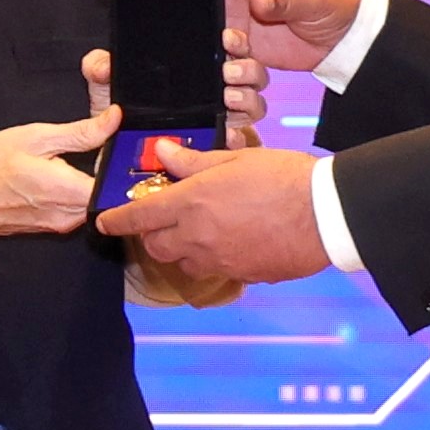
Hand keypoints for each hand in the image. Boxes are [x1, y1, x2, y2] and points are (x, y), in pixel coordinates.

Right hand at [0, 109, 116, 235]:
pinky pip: (76, 211)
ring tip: (76, 162)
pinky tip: (61, 178)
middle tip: (98, 150)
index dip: (121, 165)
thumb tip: (114, 119)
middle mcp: (69, 216)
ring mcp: (60, 226)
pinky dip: (76, 194)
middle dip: (108, 174)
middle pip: (108, 196)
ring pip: (92, 204)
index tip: (117, 148)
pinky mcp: (51, 229)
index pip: (118, 185)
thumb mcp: (36, 137)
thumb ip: (81, 132)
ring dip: (91, 184)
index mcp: (69, 191)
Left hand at [83, 33, 271, 145]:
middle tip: (227, 72)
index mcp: (201, 70)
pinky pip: (244, 143)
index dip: (235, 41)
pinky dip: (239, 138)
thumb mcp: (108, 87)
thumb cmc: (124, 116)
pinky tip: (228, 134)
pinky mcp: (225, 149)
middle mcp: (221, 91)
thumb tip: (101, 64)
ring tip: (228, 99)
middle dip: (245, 69)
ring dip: (246, 99)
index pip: (232, 47)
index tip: (226, 38)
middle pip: (253, 74)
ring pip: (254, 105)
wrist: (121, 156)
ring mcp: (227, 120)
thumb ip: (101, 69)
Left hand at [93, 140, 329, 282]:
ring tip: (202, 229)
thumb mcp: (235, 160)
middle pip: (155, 246)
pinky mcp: (241, 276)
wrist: (325, 214)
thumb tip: (162, 153)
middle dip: (152, 235)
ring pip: (184, 262)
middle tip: (164, 218)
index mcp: (191, 204)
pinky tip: (234, 241)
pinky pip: (216, 270)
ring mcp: (219, 261)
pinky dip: (214, 258)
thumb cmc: (283, 177)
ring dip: (182, 248)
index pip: (139, 217)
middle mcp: (197, 238)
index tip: (104, 221)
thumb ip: (194, 162)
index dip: (116, 220)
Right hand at [145, 0, 362, 74]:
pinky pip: (208, 48)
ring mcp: (229, 13)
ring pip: (188, 15)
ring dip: (171, 25)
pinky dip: (202, 57)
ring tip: (157, 32)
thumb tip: (258, 2)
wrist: (340, 40)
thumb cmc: (330, 3)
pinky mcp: (233, 42)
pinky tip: (205, 67)